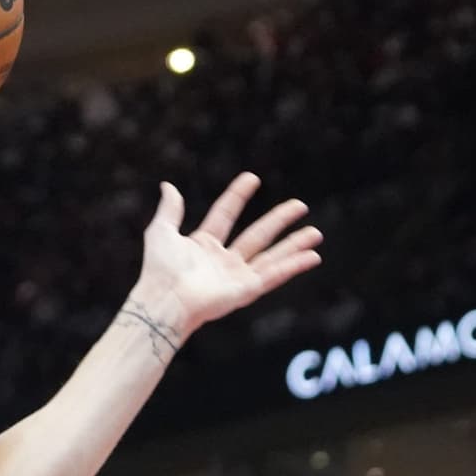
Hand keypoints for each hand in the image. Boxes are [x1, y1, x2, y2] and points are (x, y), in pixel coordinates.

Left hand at [136, 173, 322, 336]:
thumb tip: (168, 185)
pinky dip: (293, 266)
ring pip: (272, 256)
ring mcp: (236, 276)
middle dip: (279, 219)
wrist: (165, 298)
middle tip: (300, 204)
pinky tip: (312, 257)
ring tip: (316, 233)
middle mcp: (223, 261)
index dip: (237, 196)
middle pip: (257, 234)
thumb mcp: (161, 231)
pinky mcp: (246, 290)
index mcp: (202, 245)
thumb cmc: (159, 269)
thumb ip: (170, 210)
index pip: (224, 214)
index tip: (252, 177)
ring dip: (294, 245)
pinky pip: (274, 275)